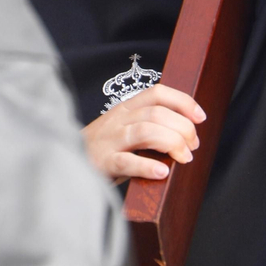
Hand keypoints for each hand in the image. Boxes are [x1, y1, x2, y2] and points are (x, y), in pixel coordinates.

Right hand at [80, 85, 205, 182]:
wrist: (64, 162)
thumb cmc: (102, 151)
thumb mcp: (124, 132)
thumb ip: (148, 130)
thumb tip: (185, 138)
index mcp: (126, 109)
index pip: (157, 93)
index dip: (182, 101)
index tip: (201, 117)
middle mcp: (118, 120)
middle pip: (156, 113)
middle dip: (182, 127)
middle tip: (193, 146)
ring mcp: (109, 141)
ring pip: (145, 131)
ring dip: (171, 143)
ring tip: (184, 157)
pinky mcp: (102, 163)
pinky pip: (126, 161)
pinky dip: (146, 165)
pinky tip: (161, 172)